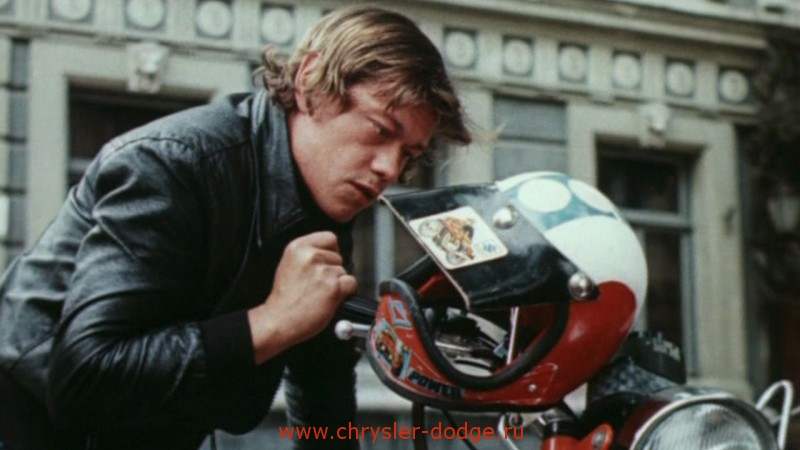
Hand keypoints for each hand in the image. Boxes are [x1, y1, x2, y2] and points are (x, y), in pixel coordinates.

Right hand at [248, 231, 356, 363]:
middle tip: (318, 283)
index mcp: (298, 247)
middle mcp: (311, 256)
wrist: (279, 319)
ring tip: (320, 292)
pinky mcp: (333, 287)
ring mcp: (323, 271)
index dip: (331, 251)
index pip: (329, 237)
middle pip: (338, 256)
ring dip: (337, 282)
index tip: (326, 261)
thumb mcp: (289, 264)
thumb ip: (307, 254)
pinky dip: (345, 292)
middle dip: (332, 269)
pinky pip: (351, 283)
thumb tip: (327, 252)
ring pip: (344, 270)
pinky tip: (329, 298)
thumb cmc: (284, 297)